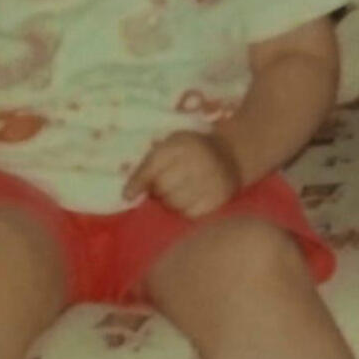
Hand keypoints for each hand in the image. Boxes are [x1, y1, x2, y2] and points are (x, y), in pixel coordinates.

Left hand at [123, 130, 242, 218]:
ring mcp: (211, 179)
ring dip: (171, 202)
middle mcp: (196, 160)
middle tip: (163, 188)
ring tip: (177, 193)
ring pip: (176, 203)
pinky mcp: (220, 197)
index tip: (127, 196)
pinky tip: (190, 200)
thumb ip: (148, 166)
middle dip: (157, 191)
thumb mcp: (169, 147)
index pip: (152, 167)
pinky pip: (192, 213)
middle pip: (162, 188)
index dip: (138, 183)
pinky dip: (186, 210)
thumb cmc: (191, 151)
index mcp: (180, 144)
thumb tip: (128, 195)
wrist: (231, 154)